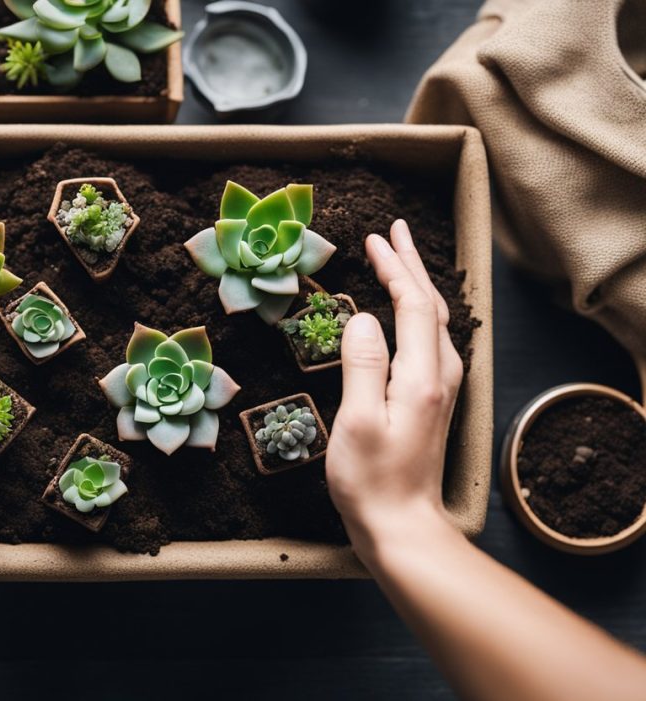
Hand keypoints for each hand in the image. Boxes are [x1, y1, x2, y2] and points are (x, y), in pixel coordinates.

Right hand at [325, 219, 463, 556]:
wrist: (402, 525)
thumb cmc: (372, 480)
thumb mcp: (357, 423)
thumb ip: (362, 367)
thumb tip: (362, 319)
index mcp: (421, 376)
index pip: (413, 305)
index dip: (395, 268)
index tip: (375, 239)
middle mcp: (439, 375)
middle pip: (430, 305)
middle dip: (410, 265)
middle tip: (391, 233)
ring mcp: (440, 388)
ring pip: (433, 320)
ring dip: (416, 285)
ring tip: (397, 259)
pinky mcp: (433, 399)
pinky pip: (429, 338)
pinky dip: (417, 311)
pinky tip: (407, 310)